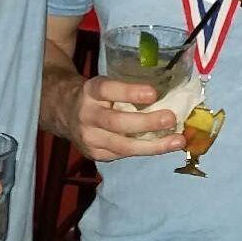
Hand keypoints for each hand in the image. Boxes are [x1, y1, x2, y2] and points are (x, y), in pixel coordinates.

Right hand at [70, 75, 184, 162]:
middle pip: (116, 122)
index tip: (153, 93)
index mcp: (90, 91)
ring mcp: (89, 138)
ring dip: (153, 145)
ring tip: (177, 141)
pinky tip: (165, 147)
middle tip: (171, 118)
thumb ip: (127, 90)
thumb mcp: (106, 85)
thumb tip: (169, 91)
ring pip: (123, 145)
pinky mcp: (95, 154)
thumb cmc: (97, 97)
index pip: (108, 90)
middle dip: (146, 123)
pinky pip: (124, 154)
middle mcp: (87, 115)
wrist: (64, 113)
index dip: (129, 92)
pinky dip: (146, 151)